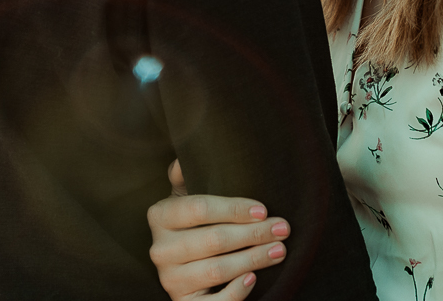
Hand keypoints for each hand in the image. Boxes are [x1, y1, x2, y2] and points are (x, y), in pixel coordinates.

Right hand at [148, 160, 292, 300]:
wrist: (186, 265)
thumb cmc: (194, 222)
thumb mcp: (187, 195)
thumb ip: (187, 173)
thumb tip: (185, 156)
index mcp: (160, 215)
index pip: (199, 209)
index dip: (233, 209)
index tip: (264, 209)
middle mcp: (160, 249)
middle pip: (212, 240)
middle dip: (253, 234)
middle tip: (282, 229)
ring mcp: (170, 279)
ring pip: (216, 270)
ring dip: (252, 260)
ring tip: (278, 250)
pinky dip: (234, 293)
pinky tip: (253, 279)